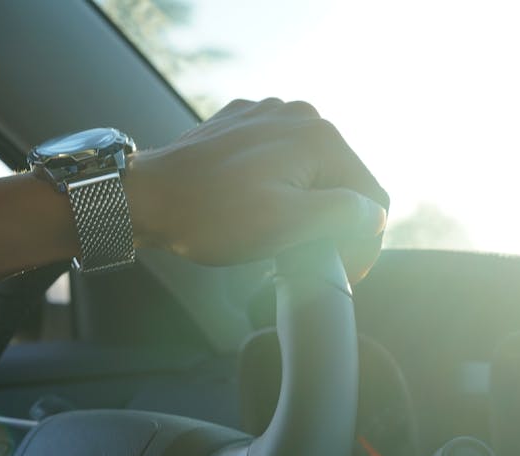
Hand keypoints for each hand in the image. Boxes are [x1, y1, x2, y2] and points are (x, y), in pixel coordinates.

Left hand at [125, 98, 388, 280]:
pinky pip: (278, 160)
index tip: (344, 275)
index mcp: (320, 137)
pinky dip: (278, 189)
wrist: (145, 199)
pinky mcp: (240, 125)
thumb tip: (374, 214)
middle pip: (342, 182)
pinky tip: (255, 212)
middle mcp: (300, 115)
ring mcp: (267, 115)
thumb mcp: (290, 225)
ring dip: (306, 208)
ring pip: (311, 172)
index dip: (365, 244)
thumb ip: (346, 215)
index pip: (371, 197)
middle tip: (308, 263)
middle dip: (334, 225)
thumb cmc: (212, 217)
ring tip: (280, 241)